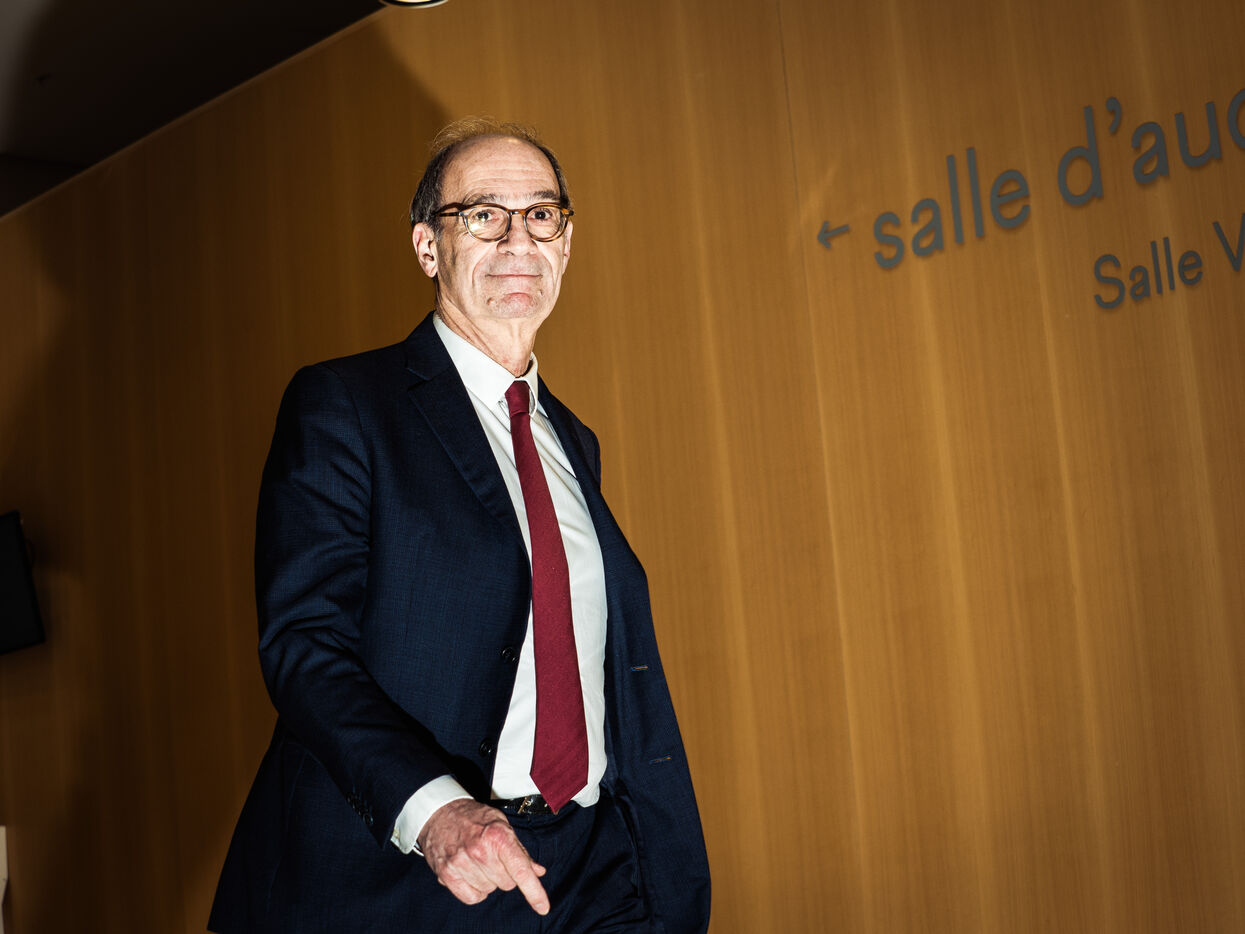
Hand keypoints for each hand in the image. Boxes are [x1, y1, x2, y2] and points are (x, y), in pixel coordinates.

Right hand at [418, 799, 549, 914]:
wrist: (439, 812)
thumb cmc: (473, 817)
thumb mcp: (501, 824)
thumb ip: (520, 850)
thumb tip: (538, 871)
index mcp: (498, 836)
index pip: (520, 871)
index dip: (534, 892)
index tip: (543, 907)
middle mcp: (480, 850)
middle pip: (507, 884)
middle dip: (505, 874)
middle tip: (494, 857)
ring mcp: (462, 863)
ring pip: (490, 891)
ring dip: (488, 880)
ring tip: (478, 861)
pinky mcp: (447, 874)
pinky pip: (472, 898)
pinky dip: (475, 890)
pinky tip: (471, 873)